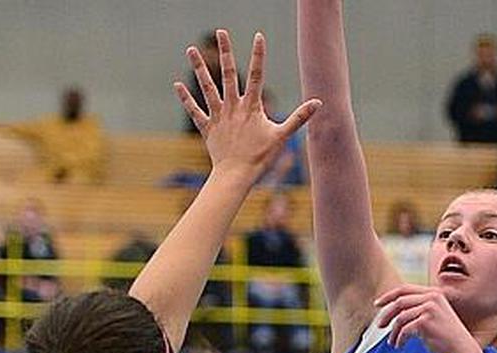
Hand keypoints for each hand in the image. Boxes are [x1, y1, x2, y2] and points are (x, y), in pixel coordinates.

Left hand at [174, 30, 321, 177]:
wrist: (236, 175)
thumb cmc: (261, 157)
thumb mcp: (282, 136)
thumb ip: (299, 117)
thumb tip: (319, 103)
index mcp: (251, 106)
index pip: (257, 74)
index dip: (258, 55)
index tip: (258, 36)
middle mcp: (233, 106)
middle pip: (228, 74)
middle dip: (226, 51)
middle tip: (221, 32)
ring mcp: (218, 116)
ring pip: (207, 87)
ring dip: (199, 68)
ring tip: (191, 49)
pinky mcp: (207, 127)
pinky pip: (194, 111)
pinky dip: (186, 99)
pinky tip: (177, 85)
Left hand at [374, 284, 480, 352]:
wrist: (462, 349)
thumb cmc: (446, 335)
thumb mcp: (434, 315)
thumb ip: (418, 308)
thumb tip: (393, 310)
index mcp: (433, 293)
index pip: (404, 289)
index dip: (388, 296)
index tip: (377, 304)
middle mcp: (432, 297)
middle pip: (399, 302)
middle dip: (386, 314)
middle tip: (380, 325)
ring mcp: (429, 308)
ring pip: (400, 317)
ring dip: (393, 331)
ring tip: (392, 341)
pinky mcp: (426, 321)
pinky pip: (404, 329)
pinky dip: (399, 339)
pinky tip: (399, 345)